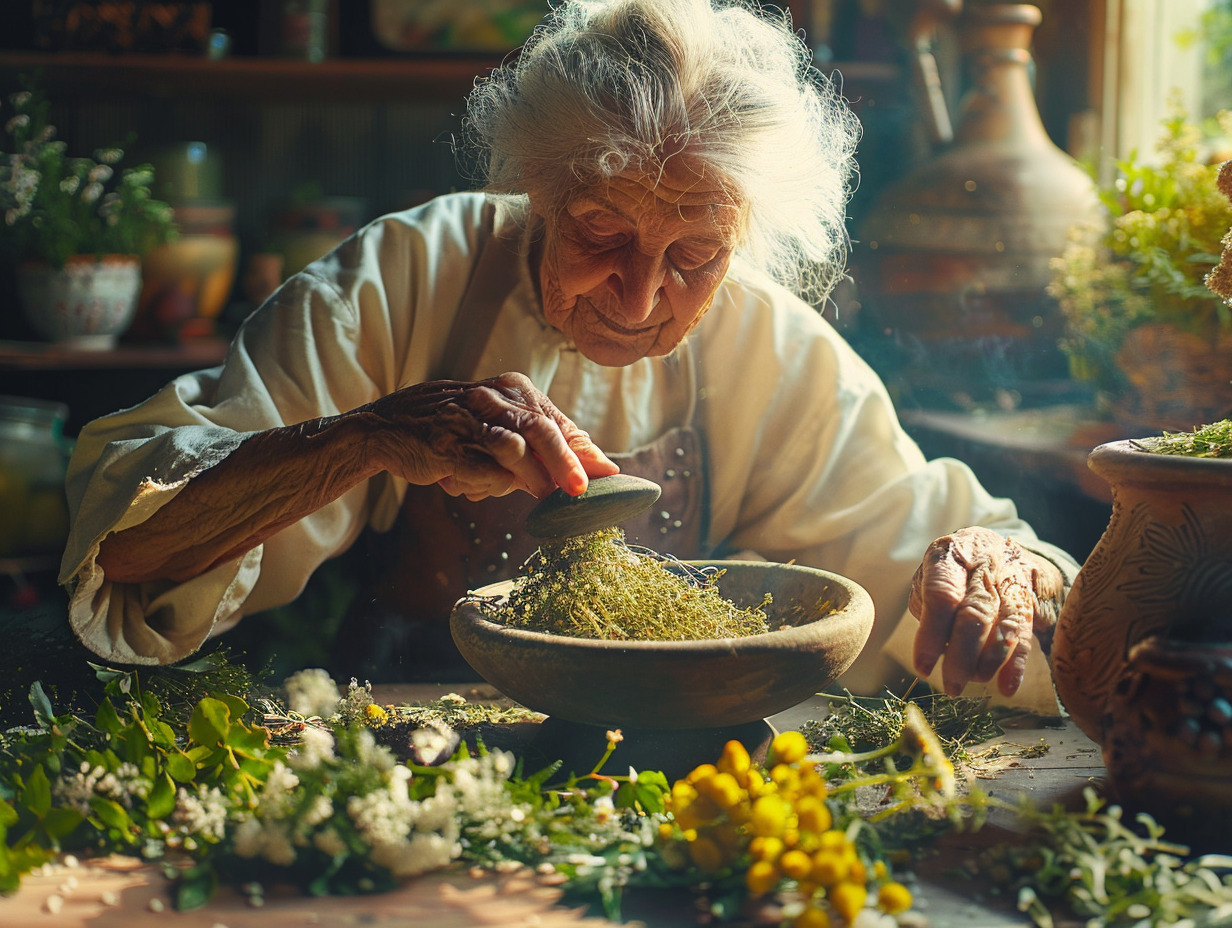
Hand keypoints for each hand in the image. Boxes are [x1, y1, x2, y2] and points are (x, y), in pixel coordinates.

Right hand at [363, 372, 617, 500]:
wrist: (386, 427)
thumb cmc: (454, 429)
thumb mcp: (501, 426)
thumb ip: (545, 443)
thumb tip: (598, 466)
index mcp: (511, 389)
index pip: (555, 420)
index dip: (582, 450)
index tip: (608, 474)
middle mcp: (490, 399)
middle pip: (539, 429)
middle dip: (565, 462)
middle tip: (580, 491)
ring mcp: (465, 420)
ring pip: (512, 450)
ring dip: (528, 479)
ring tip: (537, 496)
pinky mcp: (444, 445)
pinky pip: (480, 470)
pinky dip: (489, 485)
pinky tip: (476, 486)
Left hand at [908, 527, 1063, 696]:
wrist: (996, 546)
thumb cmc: (952, 568)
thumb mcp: (930, 575)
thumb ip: (928, 605)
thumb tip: (936, 648)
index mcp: (950, 554)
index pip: (942, 596)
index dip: (931, 635)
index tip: (923, 668)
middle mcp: (984, 562)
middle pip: (975, 613)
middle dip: (962, 656)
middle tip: (952, 685)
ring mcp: (1012, 576)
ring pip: (1005, 624)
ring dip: (990, 661)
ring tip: (975, 680)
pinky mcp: (1032, 594)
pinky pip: (1025, 631)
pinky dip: (1016, 663)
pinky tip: (1008, 686)